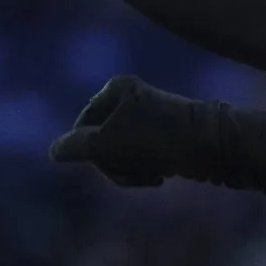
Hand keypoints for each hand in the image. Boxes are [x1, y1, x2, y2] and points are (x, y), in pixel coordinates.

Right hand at [49, 76, 200, 187]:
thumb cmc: (158, 139)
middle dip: (113, 163)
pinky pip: (138, 158)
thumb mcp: (111, 144)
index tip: (105, 160)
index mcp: (116, 89)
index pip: (82, 125)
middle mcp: (130, 99)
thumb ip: (79, 147)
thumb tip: (53, 152)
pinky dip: (144, 171)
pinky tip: (160, 176)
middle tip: (131, 171)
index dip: (88, 149)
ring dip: (129, 171)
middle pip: (100, 141)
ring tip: (150, 175)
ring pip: (119, 154)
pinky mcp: (161, 137)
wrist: (213, 146)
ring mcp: (146, 118)